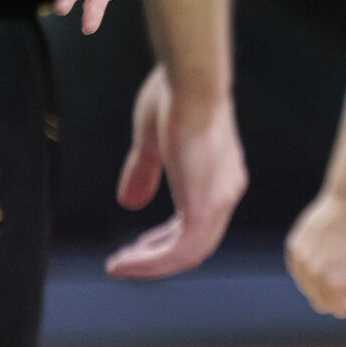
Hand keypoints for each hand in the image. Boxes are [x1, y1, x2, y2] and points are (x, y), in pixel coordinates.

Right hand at [107, 65, 247, 279]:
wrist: (192, 81)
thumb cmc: (177, 95)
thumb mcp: (154, 141)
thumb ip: (145, 172)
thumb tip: (129, 203)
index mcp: (220, 175)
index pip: (198, 221)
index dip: (166, 238)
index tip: (139, 246)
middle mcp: (226, 191)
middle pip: (194, 242)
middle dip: (157, 254)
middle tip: (126, 261)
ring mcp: (219, 201)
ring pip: (187, 254)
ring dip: (151, 264)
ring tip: (120, 266)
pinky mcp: (203, 208)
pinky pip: (178, 252)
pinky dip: (150, 262)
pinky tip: (125, 262)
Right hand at [286, 189, 345, 331]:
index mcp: (335, 282)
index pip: (337, 310)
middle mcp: (314, 274)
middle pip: (320, 303)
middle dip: (335, 294)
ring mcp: (301, 261)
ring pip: (308, 288)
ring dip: (321, 282)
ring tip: (336, 258)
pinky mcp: (292, 249)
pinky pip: (299, 271)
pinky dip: (310, 268)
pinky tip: (323, 251)